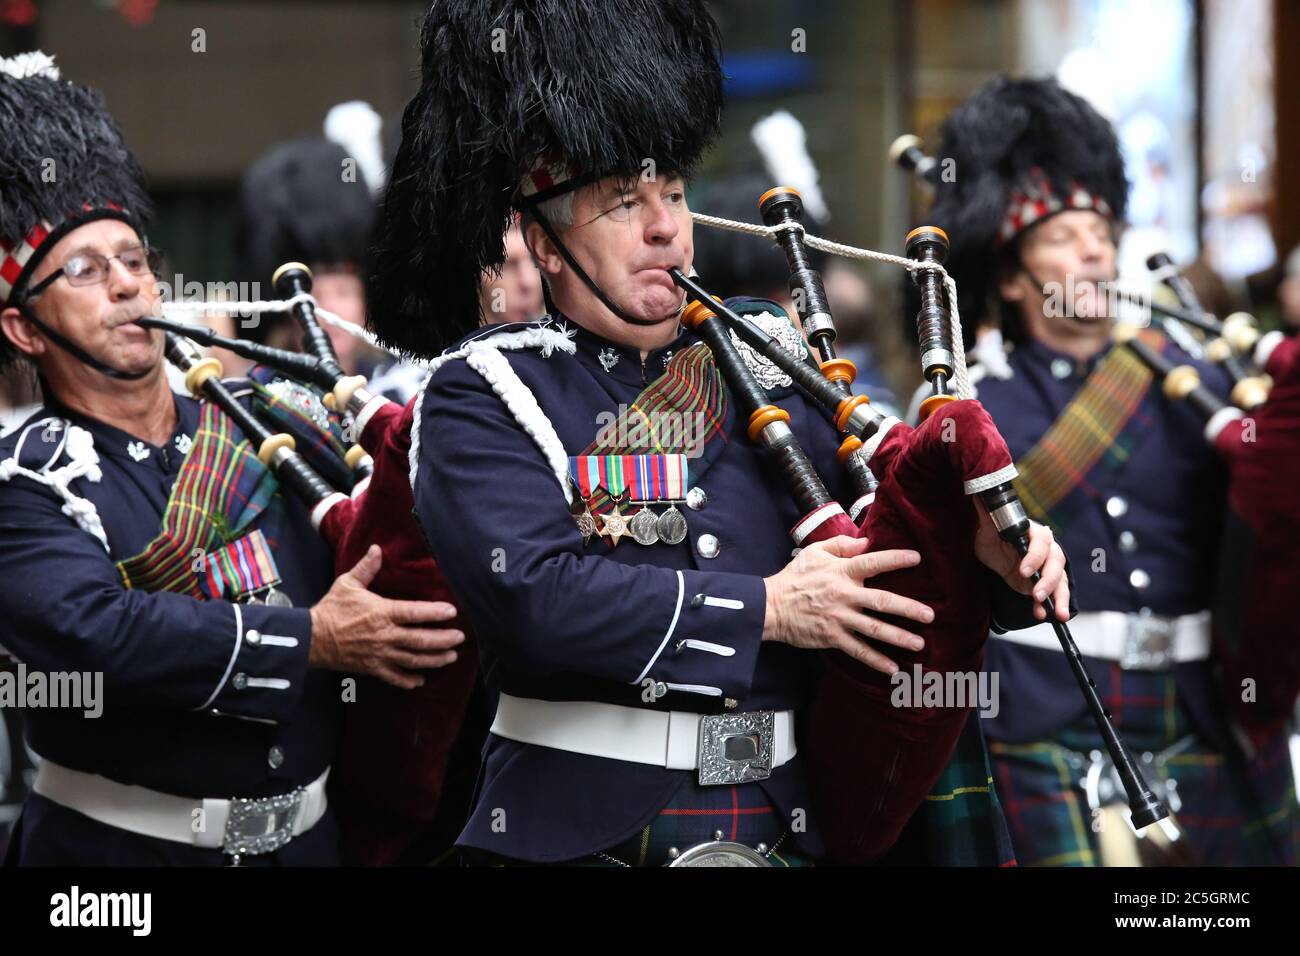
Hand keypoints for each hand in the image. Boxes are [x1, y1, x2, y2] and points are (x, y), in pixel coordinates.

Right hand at [308, 545, 464, 688]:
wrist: (311, 638)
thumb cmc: (331, 609)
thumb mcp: (348, 584)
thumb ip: (366, 568)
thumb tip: (377, 548)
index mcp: (381, 612)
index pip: (414, 612)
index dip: (435, 612)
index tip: (452, 612)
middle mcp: (384, 635)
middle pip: (420, 640)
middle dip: (443, 640)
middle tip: (460, 639)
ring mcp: (379, 654)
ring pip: (412, 660)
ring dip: (434, 660)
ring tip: (451, 658)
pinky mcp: (371, 668)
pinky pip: (393, 677)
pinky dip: (408, 680)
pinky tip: (420, 681)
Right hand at [762, 535, 934, 675]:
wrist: (771, 606)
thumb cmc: (795, 577)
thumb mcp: (815, 552)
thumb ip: (841, 545)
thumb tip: (866, 542)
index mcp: (842, 571)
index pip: (873, 563)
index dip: (895, 559)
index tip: (916, 558)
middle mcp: (844, 595)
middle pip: (882, 601)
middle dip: (908, 608)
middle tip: (930, 615)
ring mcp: (839, 618)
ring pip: (874, 629)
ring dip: (898, 637)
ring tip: (919, 644)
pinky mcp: (832, 637)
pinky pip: (858, 650)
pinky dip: (875, 660)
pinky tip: (893, 668)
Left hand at [972, 503, 1070, 621]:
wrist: (994, 551)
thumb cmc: (993, 536)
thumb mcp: (986, 529)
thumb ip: (988, 515)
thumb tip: (980, 494)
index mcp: (1034, 533)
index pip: (1041, 543)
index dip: (1034, 558)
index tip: (1023, 571)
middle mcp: (1046, 549)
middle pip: (1056, 564)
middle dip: (1048, 581)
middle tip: (1036, 595)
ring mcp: (1047, 567)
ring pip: (1060, 581)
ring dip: (1059, 598)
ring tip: (1056, 614)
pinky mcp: (1044, 582)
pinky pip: (1051, 594)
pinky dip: (1048, 606)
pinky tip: (1041, 615)